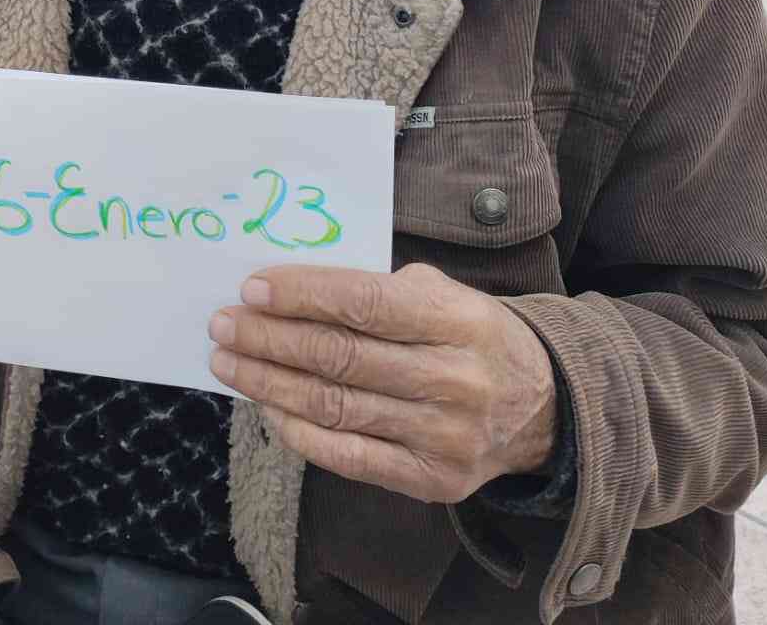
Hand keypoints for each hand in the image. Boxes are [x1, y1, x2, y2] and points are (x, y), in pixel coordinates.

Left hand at [208, 263, 557, 504]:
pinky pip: (349, 456)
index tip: (252, 288)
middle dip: (270, 340)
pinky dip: (299, 431)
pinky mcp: (430, 480)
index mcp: (457, 321)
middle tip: (223, 325)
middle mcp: (453, 380)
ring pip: (336, 408)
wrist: (543, 408)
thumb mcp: (443, 293)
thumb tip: (293, 288)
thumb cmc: (472, 334)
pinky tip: (267, 405)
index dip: (302, 295)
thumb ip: (379, 288)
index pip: (365, 304)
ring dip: (270, 384)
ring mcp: (443, 436)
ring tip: (229, 362)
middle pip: (341, 359)